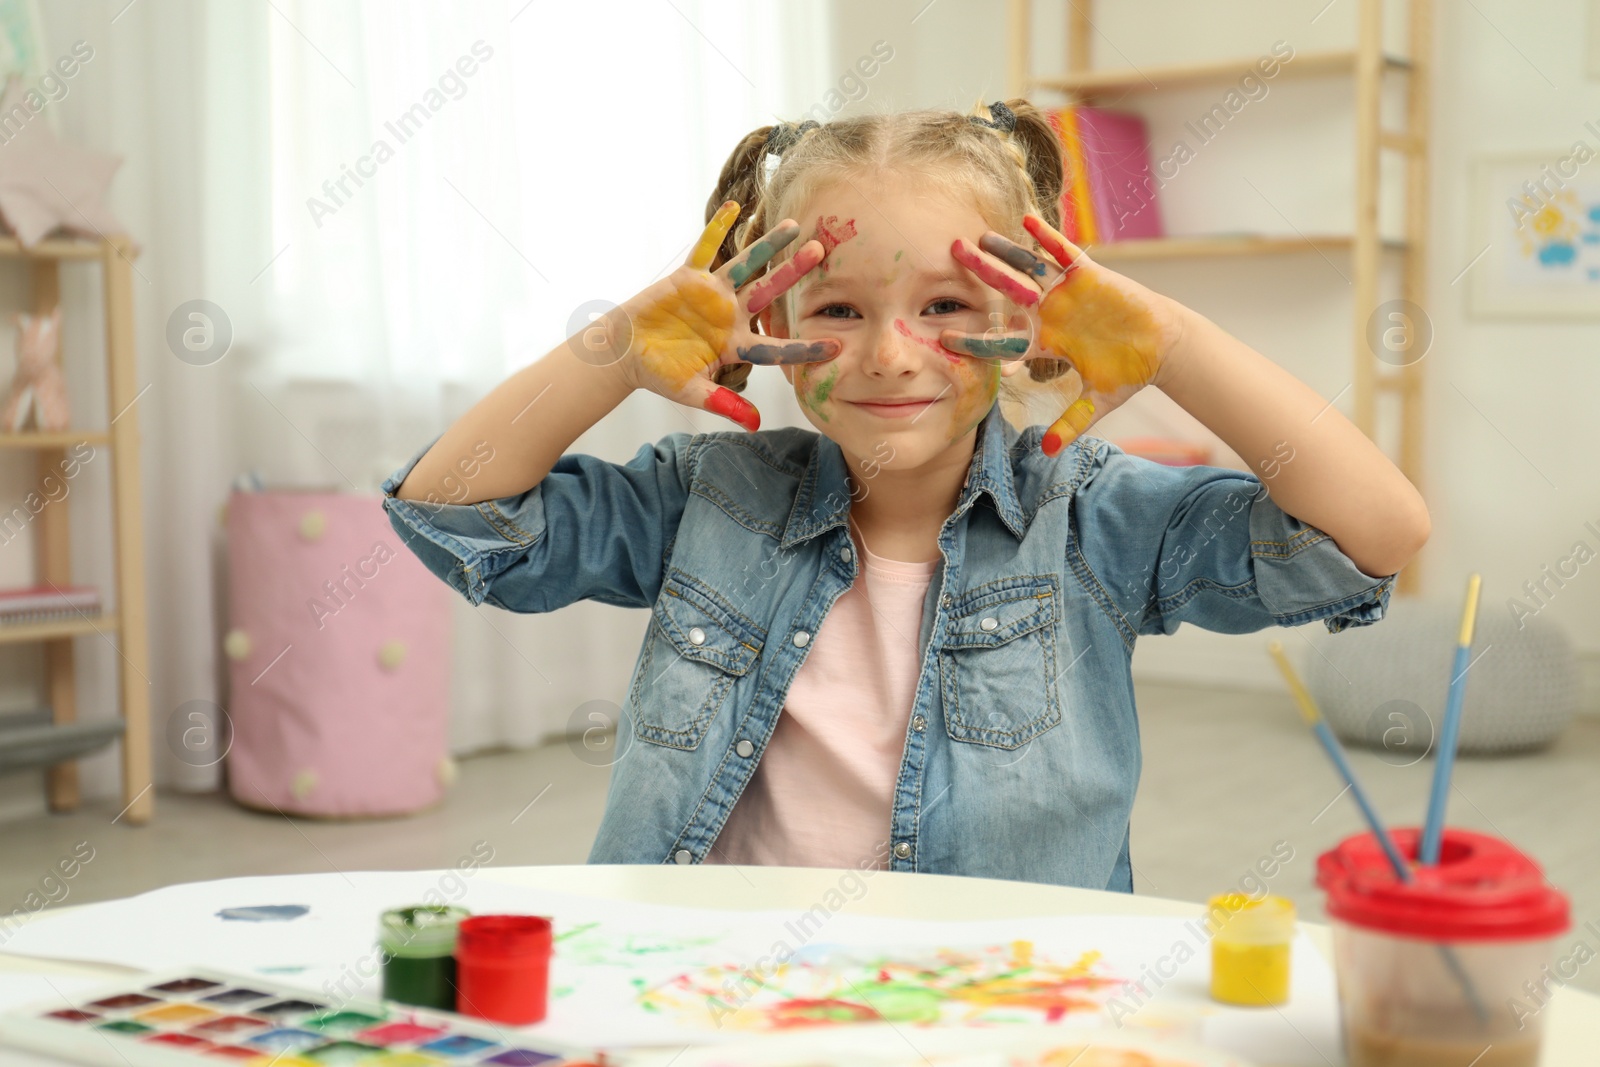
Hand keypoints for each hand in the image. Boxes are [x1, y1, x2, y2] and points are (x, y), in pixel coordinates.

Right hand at [610, 201, 839, 431]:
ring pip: (745, 265)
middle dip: (793, 273)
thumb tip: (756, 424)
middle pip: (769, 291)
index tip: (835, 345)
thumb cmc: (659, 374)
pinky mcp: (689, 278)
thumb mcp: (693, 392)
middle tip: (821, 252)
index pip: (776, 346)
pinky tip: (735, 208)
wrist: (627, 353)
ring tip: (792, 225)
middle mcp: (730, 315)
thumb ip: (724, 404)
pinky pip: (706, 249)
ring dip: (767, 245)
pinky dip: (718, 228)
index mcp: (735, 344)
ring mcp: (711, 294)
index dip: (804, 347)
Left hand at [940, 214, 1185, 455]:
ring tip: (981, 236)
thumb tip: (1050, 451)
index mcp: (1047, 342)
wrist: (1162, 347)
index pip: (1004, 341)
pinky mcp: (1090, 275)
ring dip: (1006, 252)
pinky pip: (1064, 253)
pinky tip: (1027, 221)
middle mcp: (1050, 313)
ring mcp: (1067, 292)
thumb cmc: (1129, 371)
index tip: (946, 339)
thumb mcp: (1097, 403)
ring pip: (1030, 267)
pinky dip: (1047, 237)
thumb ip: (1072, 423)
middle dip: (980, 275)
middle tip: (950, 256)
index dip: (977, 340)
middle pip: (1007, 291)